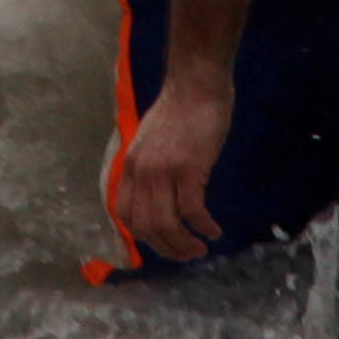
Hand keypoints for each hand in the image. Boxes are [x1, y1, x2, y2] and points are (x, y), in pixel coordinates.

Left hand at [111, 76, 233, 264]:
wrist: (196, 84)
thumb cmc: (179, 110)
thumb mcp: (150, 140)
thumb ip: (148, 167)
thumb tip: (156, 194)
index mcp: (129, 165)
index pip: (124, 214)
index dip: (142, 235)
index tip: (162, 242)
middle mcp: (141, 171)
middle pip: (145, 227)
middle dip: (167, 248)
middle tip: (187, 253)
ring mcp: (163, 170)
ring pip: (167, 224)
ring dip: (184, 244)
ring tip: (200, 249)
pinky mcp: (188, 168)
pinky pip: (193, 211)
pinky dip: (203, 227)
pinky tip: (214, 231)